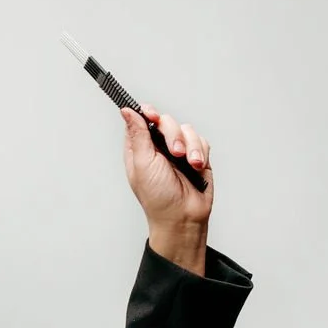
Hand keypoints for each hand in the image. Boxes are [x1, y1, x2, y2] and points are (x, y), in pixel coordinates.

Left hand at [121, 103, 213, 232]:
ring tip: (189, 163)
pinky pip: (201, 140)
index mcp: (140, 149)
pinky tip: (196, 166)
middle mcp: (158, 147)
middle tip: (175, 153)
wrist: (183, 216)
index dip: (147, 113)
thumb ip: (137, 135)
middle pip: (166, 121)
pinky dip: (200, 151)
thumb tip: (127, 110)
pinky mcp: (196, 155)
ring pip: (186, 129)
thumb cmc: (158, 197)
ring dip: (190, 145)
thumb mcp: (142, 164)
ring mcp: (178, 151)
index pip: (141, 120)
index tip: (152, 117)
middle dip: (173, 135)